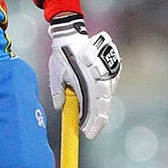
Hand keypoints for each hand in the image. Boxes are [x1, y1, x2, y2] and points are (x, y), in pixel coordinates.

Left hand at [48, 15, 121, 138]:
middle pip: (102, 106)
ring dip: (100, 110)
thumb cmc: (61, 54)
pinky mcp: (112, 70)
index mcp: (86, 81)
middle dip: (97, 121)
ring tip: (92, 122)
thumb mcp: (56, 74)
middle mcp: (100, 79)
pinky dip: (102, 98)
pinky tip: (97, 105)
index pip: (92, 108)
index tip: (88, 133)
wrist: (72, 34)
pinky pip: (108, 88)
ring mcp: (109, 74)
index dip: (91, 122)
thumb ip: (58, 92)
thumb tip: (60, 108)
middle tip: (91, 133)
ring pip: (106, 97)